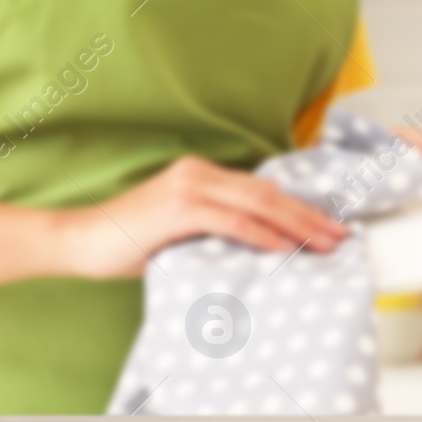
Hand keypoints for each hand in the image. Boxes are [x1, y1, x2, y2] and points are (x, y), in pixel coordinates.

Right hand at [58, 155, 347, 279]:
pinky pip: (234, 222)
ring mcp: (189, 188)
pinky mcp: (180, 209)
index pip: (262, 190)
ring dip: (297, 226)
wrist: (79, 242)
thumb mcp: (179, 231)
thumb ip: (214, 228)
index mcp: (201, 174)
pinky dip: (264, 235)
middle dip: (310, 216)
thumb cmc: (125, 243)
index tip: (328, 226)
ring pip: (259, 205)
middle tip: (341, 236)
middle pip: (269, 194)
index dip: (299, 208)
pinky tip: (285, 249)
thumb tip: (256, 245)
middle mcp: (199, 172)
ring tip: (324, 244)